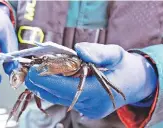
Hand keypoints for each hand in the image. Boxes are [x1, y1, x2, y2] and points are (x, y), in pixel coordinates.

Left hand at [25, 42, 156, 118]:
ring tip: (33, 72)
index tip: (31, 69)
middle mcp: (90, 105)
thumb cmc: (124, 67)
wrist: (134, 84)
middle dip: (40, 82)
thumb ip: (99, 52)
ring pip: (58, 98)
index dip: (45, 79)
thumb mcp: (116, 54)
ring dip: (44, 85)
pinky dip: (53, 89)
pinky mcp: (86, 110)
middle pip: (57, 94)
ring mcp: (87, 110)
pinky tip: (47, 79)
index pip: (64, 88)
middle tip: (28, 69)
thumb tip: (78, 49)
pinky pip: (63, 99)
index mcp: (98, 92)